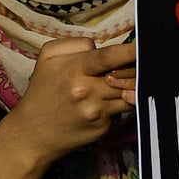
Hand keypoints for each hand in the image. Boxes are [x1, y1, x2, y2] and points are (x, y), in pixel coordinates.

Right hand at [6, 38, 136, 161]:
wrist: (33, 133)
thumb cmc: (43, 91)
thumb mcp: (48, 58)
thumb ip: (76, 44)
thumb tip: (100, 47)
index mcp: (75, 69)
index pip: (110, 57)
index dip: (131, 50)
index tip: (146, 46)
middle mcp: (88, 91)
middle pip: (128, 75)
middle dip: (138, 68)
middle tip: (145, 62)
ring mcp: (99, 111)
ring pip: (131, 93)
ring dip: (135, 86)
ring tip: (130, 80)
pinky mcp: (105, 127)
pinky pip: (123, 110)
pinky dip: (123, 104)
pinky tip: (112, 101)